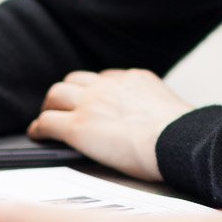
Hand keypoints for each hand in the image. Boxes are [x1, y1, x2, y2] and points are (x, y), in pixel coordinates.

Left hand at [30, 68, 192, 180]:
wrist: (178, 142)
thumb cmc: (183, 136)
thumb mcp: (170, 108)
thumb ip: (153, 108)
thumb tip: (153, 123)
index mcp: (134, 79)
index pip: (103, 78)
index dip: (92, 91)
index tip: (91, 101)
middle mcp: (110, 86)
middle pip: (74, 81)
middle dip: (67, 94)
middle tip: (63, 109)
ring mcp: (91, 103)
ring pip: (56, 95)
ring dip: (51, 107)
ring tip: (47, 119)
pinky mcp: (78, 126)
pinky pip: (47, 122)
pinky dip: (39, 128)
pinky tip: (38, 135)